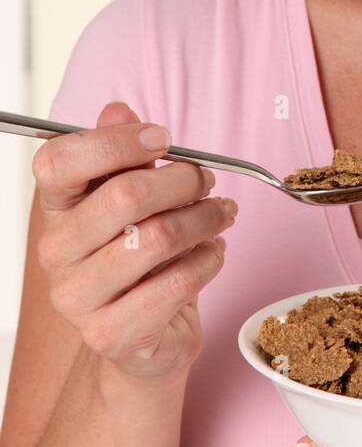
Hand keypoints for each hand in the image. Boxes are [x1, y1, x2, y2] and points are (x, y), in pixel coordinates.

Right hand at [33, 100, 237, 381]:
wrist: (142, 338)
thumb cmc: (139, 258)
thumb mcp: (130, 201)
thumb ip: (122, 155)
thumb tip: (117, 108)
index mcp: (56, 210)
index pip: (59, 160)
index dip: (117, 141)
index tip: (164, 139)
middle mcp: (56, 253)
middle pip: (124, 195)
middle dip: (183, 180)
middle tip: (208, 181)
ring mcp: (78, 298)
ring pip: (157, 238)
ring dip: (205, 219)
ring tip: (221, 215)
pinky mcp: (111, 334)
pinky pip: (175, 284)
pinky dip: (208, 261)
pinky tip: (214, 253)